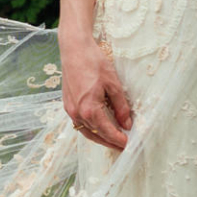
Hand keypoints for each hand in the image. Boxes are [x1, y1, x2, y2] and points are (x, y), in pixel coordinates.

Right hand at [60, 34, 133, 151]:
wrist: (74, 49)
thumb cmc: (93, 62)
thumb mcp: (113, 84)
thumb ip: (121, 107)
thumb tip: (127, 124)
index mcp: (88, 109)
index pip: (107, 132)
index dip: (118, 140)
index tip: (129, 144)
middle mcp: (76, 113)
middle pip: (95, 135)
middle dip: (109, 143)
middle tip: (123, 147)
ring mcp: (70, 109)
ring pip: (86, 131)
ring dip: (99, 137)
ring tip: (113, 140)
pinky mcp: (67, 104)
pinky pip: (80, 123)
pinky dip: (91, 128)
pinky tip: (99, 127)